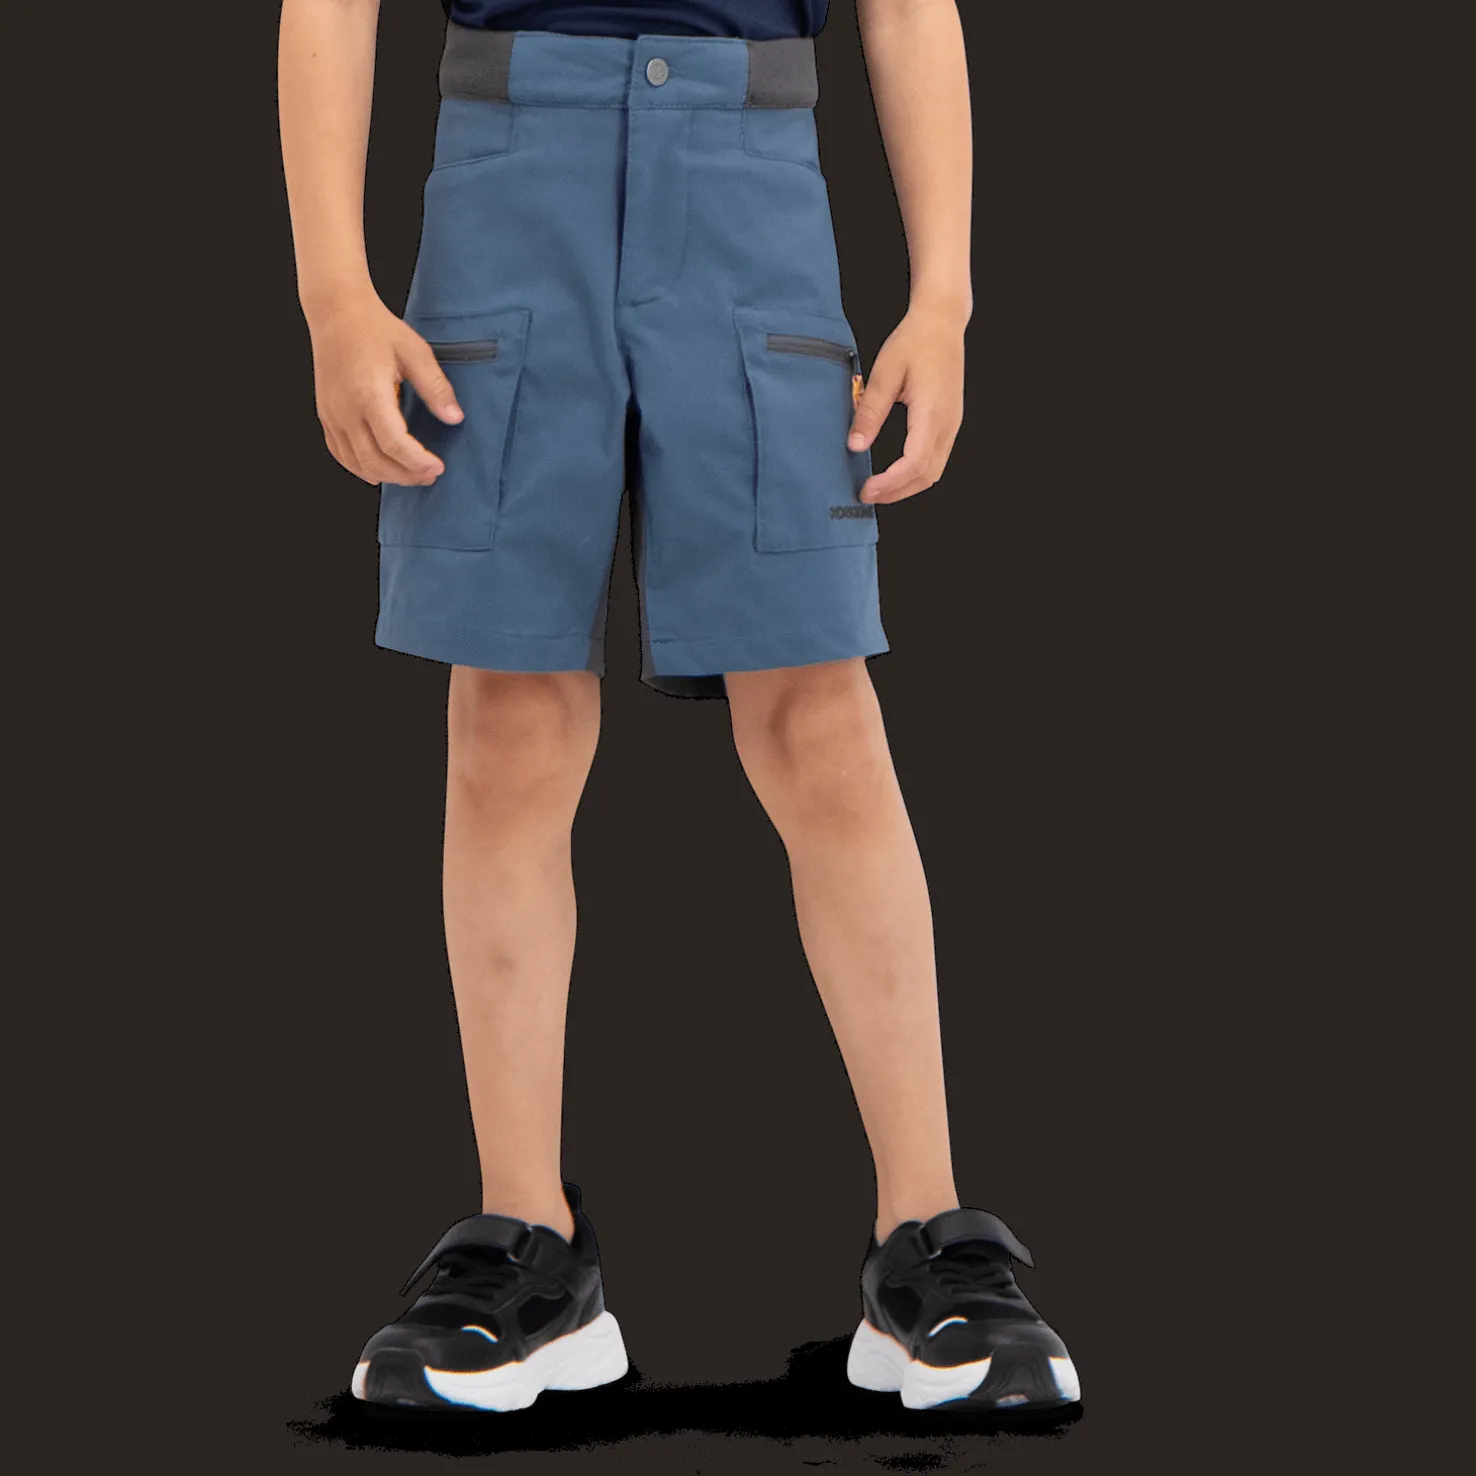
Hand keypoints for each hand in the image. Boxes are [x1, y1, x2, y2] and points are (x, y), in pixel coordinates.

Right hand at [308, 293, 464, 485]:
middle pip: (375, 461)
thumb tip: (455, 417)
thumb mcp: (414, 351)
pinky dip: (360, 468)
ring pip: (356, 463)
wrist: (336, 311)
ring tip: (411, 474)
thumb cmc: (375, 328)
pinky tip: (380, 471)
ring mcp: (331, 414)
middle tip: (430, 475)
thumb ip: (435, 387)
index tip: (438, 467)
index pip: (393, 444)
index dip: (417, 462)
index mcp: (368, 394)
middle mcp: (345, 409)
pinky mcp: (325, 415)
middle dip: (406, 475)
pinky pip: (340, 453)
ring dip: (386, 475)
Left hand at [847, 303, 965, 504]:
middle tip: (868, 495)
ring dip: (907, 486)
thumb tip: (855, 445)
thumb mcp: (885, 374)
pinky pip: (937, 458)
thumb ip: (870, 412)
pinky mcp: (950, 421)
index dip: (890, 483)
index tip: (866, 489)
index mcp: (932, 413)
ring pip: (934, 471)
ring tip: (880, 489)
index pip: (913, 463)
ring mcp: (952, 424)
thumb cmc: (915, 341)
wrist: (942, 322)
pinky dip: (916, 473)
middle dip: (897, 492)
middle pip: (926, 476)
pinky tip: (896, 472)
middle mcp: (947, 423)